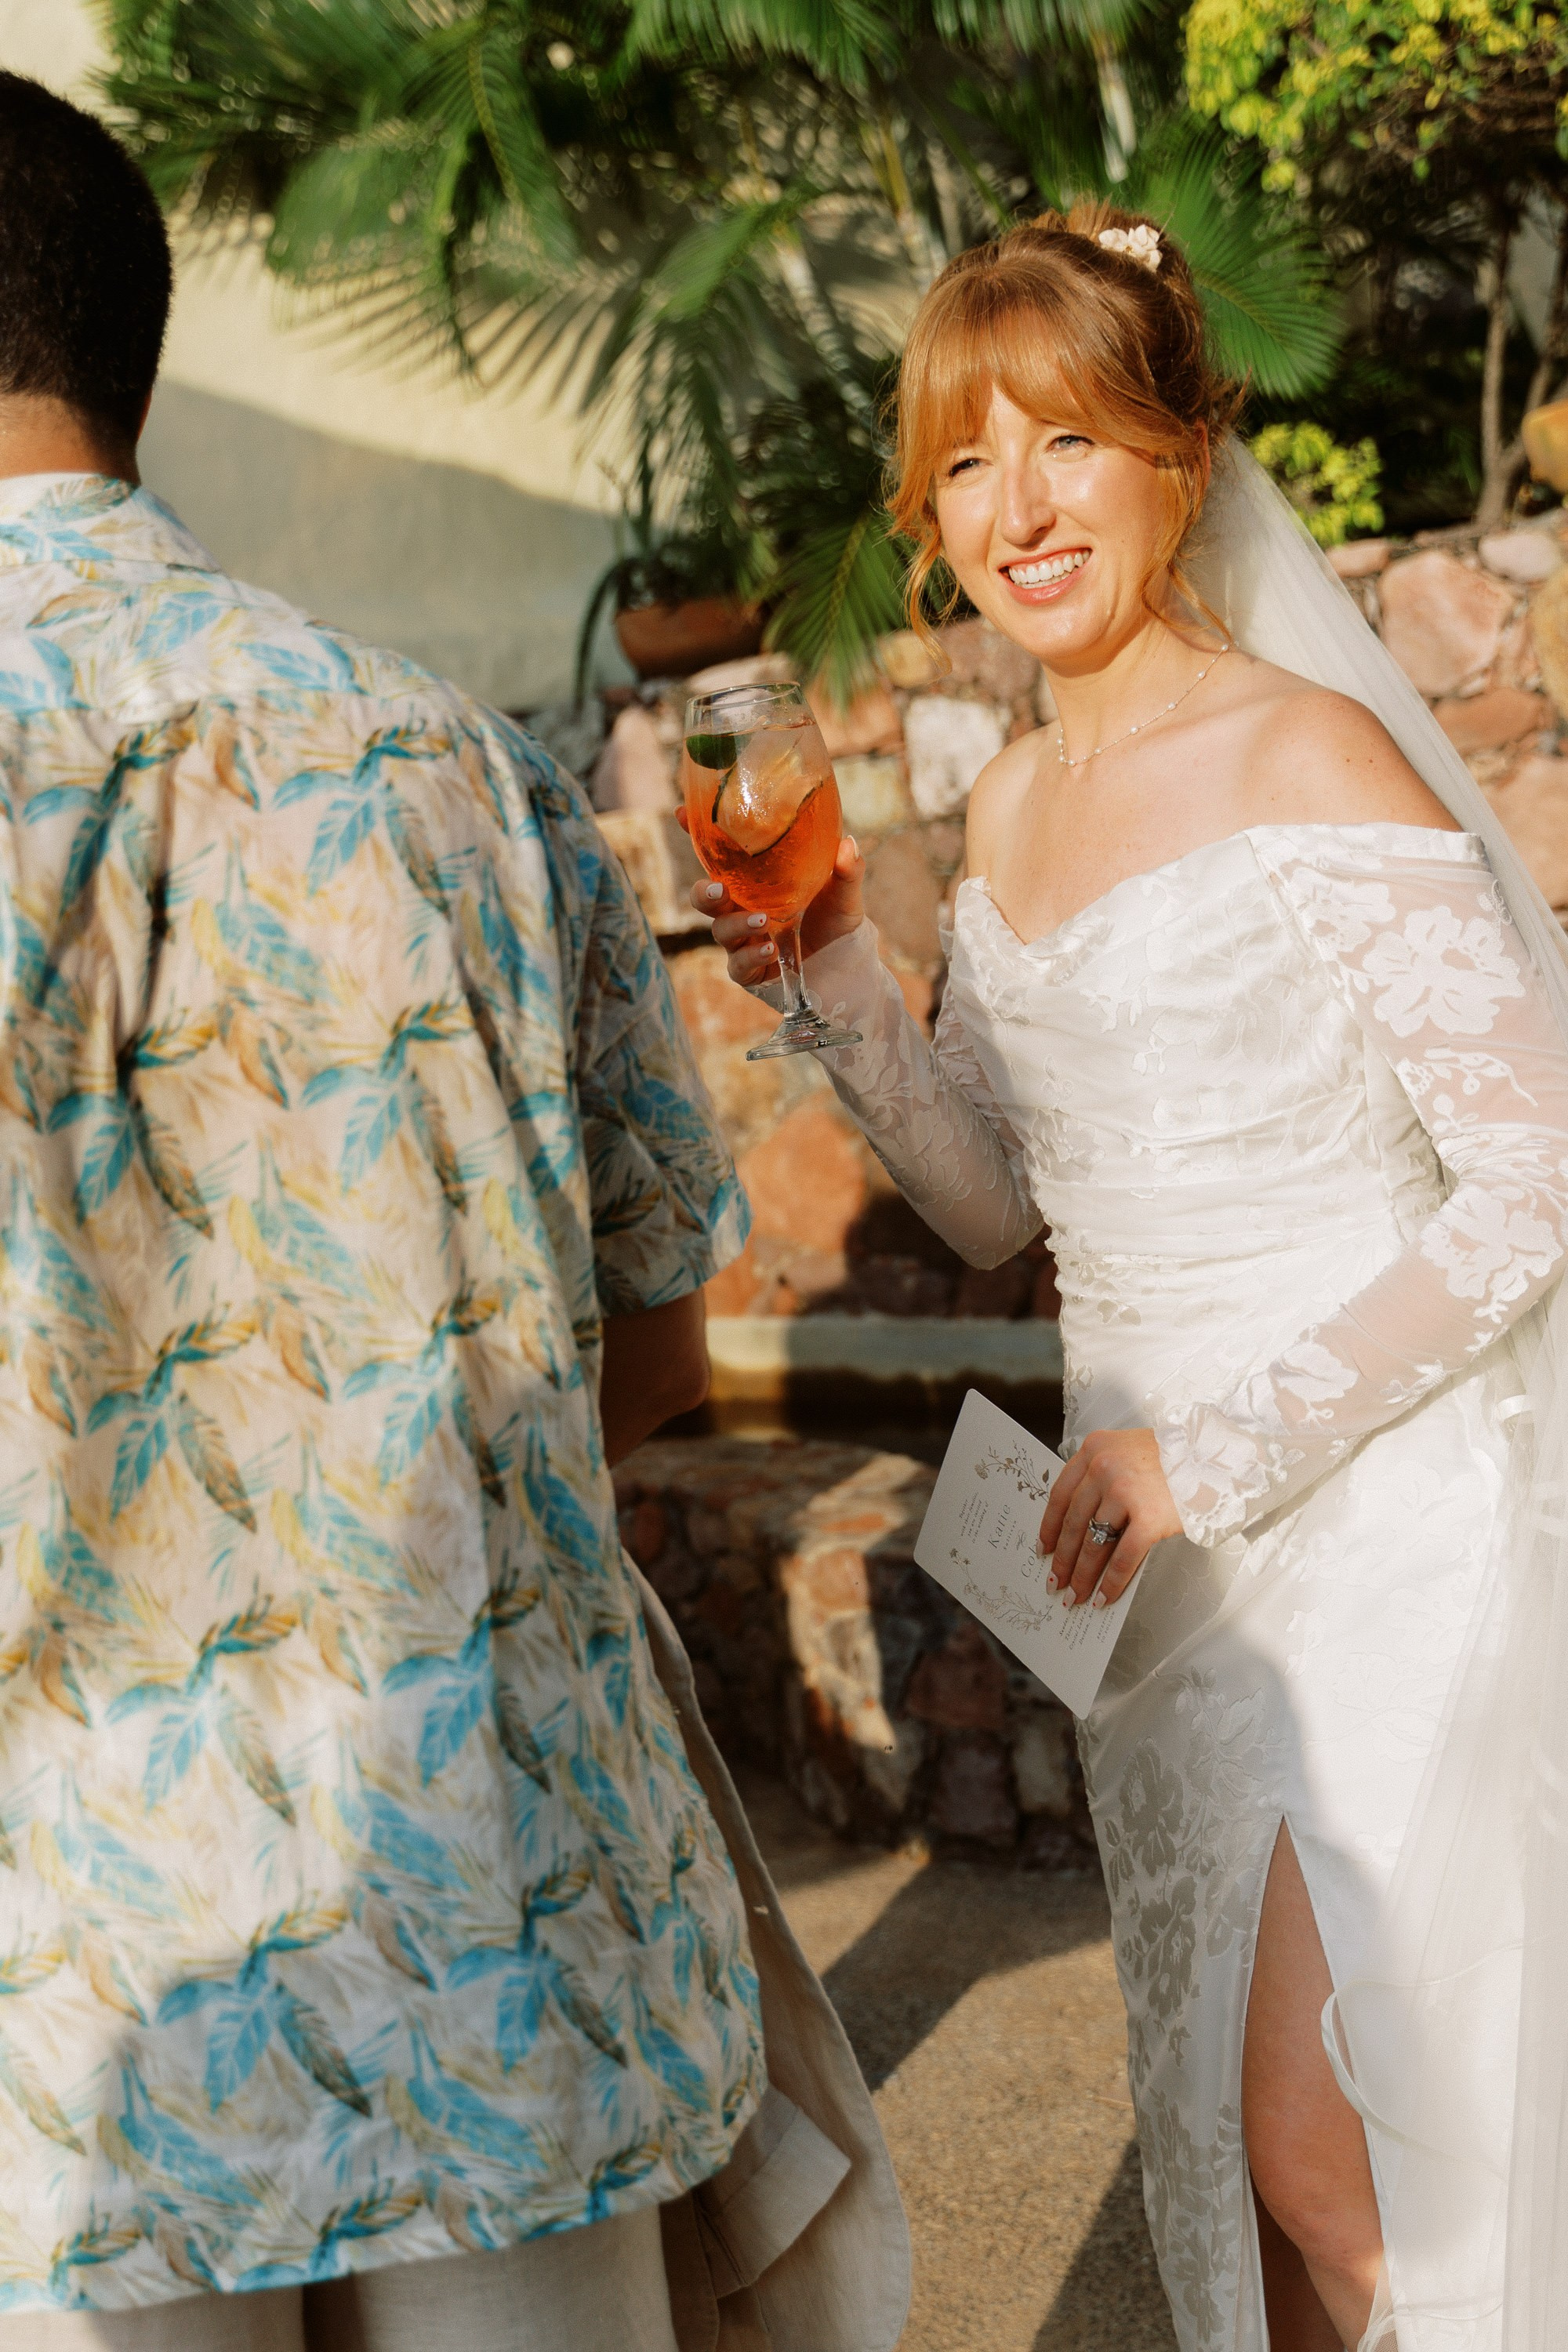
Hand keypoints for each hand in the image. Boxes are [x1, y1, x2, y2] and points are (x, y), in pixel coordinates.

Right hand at [680, 822, 864, 985]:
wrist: (846, 962)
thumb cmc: (836, 919)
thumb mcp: (844, 892)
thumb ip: (847, 870)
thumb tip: (848, 844)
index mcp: (753, 882)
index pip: (718, 857)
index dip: (695, 835)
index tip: (680, 813)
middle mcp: (741, 909)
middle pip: (705, 899)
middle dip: (703, 893)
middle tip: (718, 888)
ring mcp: (743, 941)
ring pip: (721, 931)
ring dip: (738, 924)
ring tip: (762, 920)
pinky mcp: (751, 971)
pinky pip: (738, 965)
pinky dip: (751, 956)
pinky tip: (770, 948)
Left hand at [1036, 1427, 1181, 1609]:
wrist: (1221, 1456)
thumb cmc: (1179, 1456)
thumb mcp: (1130, 1450)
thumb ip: (1104, 1473)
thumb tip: (1084, 1521)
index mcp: (1096, 1448)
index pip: (1061, 1494)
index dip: (1050, 1526)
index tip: (1044, 1549)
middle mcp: (1104, 1467)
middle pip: (1074, 1523)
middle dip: (1063, 1559)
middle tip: (1055, 1582)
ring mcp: (1125, 1491)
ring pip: (1094, 1543)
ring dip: (1082, 1576)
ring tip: (1075, 1596)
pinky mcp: (1150, 1516)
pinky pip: (1123, 1558)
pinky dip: (1112, 1583)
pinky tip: (1104, 1598)